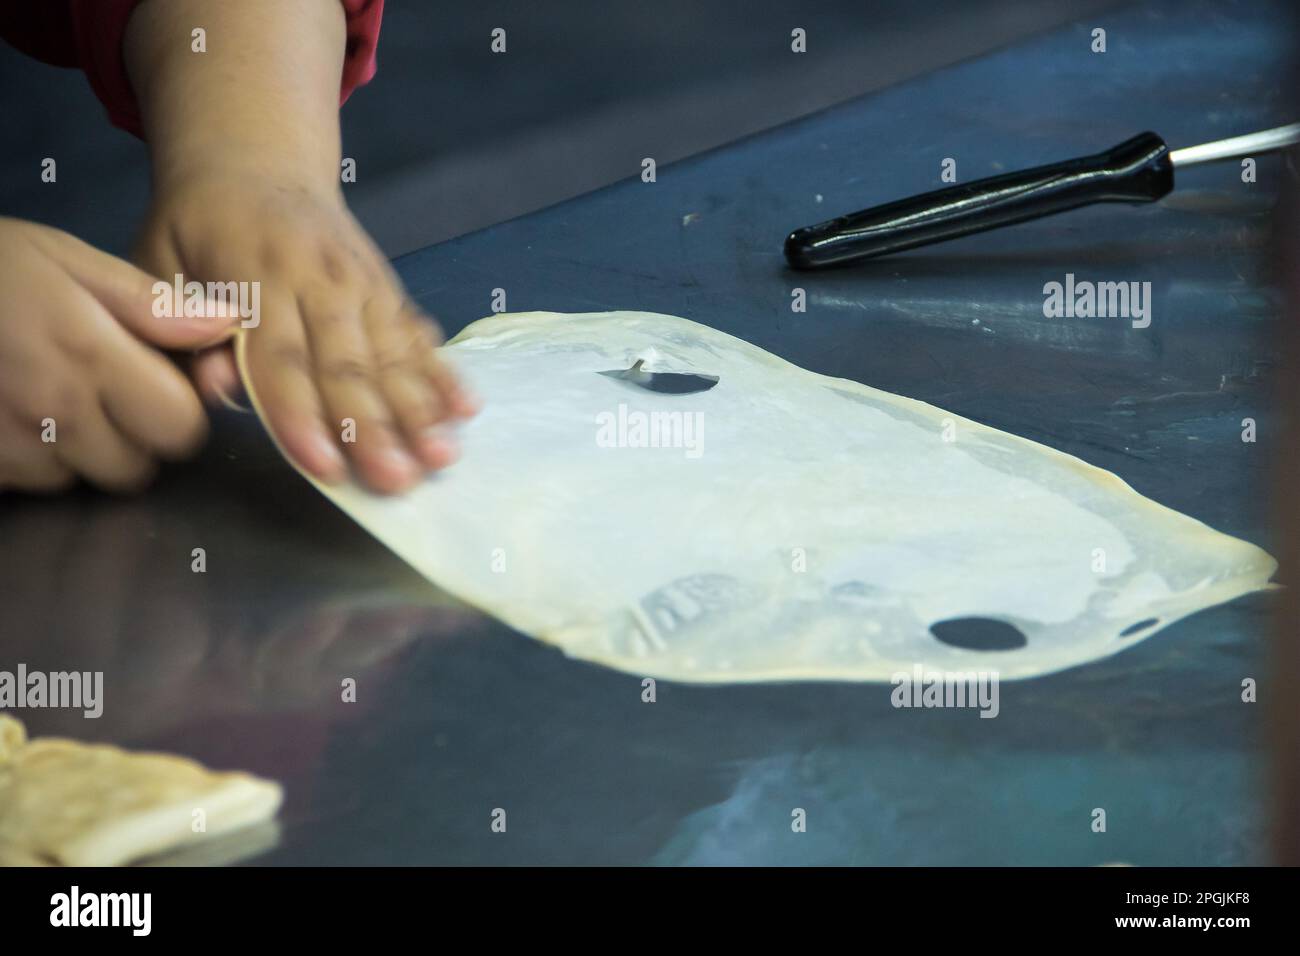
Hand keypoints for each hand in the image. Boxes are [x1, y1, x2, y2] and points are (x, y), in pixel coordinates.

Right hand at [0, 217, 230, 492]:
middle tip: (96, 389)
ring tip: (41, 391)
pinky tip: (8, 410)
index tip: (154, 385)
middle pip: (137, 468)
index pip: (181, 429)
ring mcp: (7, 446)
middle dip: (131, 438)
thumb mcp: (68, 260)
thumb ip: (152, 305)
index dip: (176, 412)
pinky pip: (29, 485)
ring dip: (76, 450)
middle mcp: (51, 410)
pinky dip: (29, 459)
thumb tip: (228, 326)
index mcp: (90, 352)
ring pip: (81, 481)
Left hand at [134, 173, 477, 493]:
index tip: (325, 465)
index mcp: (256, 275)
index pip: (281, 359)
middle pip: (349, 366)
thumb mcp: (161, 261)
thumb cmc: (197, 225)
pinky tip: (467, 409)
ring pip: (392, 356)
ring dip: (420, 411)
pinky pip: (417, 336)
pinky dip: (443, 374)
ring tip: (442, 457)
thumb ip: (184, 328)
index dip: (302, 416)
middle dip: (374, 429)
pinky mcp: (387, 288)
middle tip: (397, 480)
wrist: (255, 158)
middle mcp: (320, 279)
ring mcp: (362, 283)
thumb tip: (221, 386)